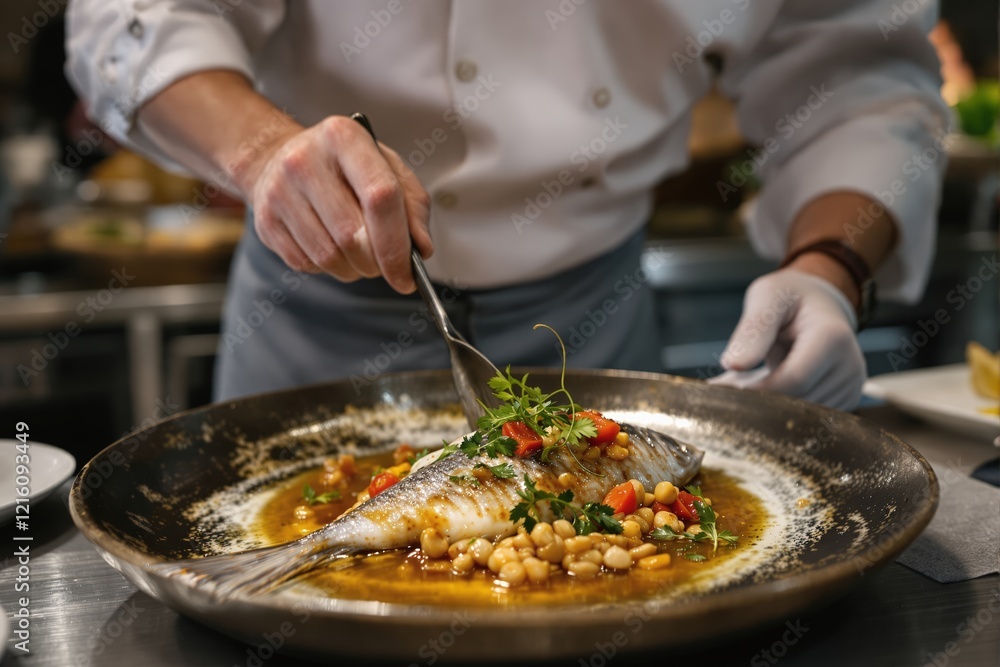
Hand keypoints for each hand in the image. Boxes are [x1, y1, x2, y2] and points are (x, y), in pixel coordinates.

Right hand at [238, 115, 432, 292]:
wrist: (278, 158)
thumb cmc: (342, 166)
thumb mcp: (385, 167)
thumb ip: (412, 205)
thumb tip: (420, 249)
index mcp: (345, 138)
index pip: (380, 197)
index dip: (397, 245)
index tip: (408, 275)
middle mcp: (306, 160)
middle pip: (353, 235)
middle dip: (376, 263)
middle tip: (385, 265)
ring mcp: (280, 192)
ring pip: (330, 256)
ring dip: (354, 269)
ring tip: (359, 254)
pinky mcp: (266, 222)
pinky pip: (308, 264)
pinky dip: (330, 267)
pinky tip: (332, 248)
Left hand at [709, 269, 865, 409]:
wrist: (819, 303)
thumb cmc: (789, 297)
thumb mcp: (767, 297)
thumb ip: (753, 329)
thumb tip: (733, 363)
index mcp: (833, 337)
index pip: (794, 380)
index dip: (758, 390)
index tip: (725, 391)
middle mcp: (850, 366)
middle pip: (799, 401)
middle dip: (759, 400)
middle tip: (724, 392)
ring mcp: (850, 386)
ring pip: (802, 415)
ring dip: (768, 407)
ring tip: (743, 385)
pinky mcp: (844, 400)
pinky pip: (809, 416)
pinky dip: (782, 409)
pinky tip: (764, 390)